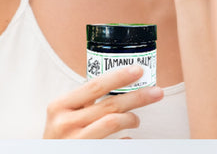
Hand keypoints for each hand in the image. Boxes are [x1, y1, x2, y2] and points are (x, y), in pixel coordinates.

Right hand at [43, 65, 163, 138]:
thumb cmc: (59, 136)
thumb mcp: (63, 114)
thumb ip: (85, 99)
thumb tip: (120, 79)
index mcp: (60, 106)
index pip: (95, 86)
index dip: (119, 76)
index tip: (139, 70)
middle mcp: (64, 124)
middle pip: (110, 104)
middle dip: (138, 96)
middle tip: (157, 92)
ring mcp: (74, 143)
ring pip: (113, 122)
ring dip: (132, 118)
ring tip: (136, 119)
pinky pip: (114, 145)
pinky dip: (124, 140)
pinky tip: (129, 139)